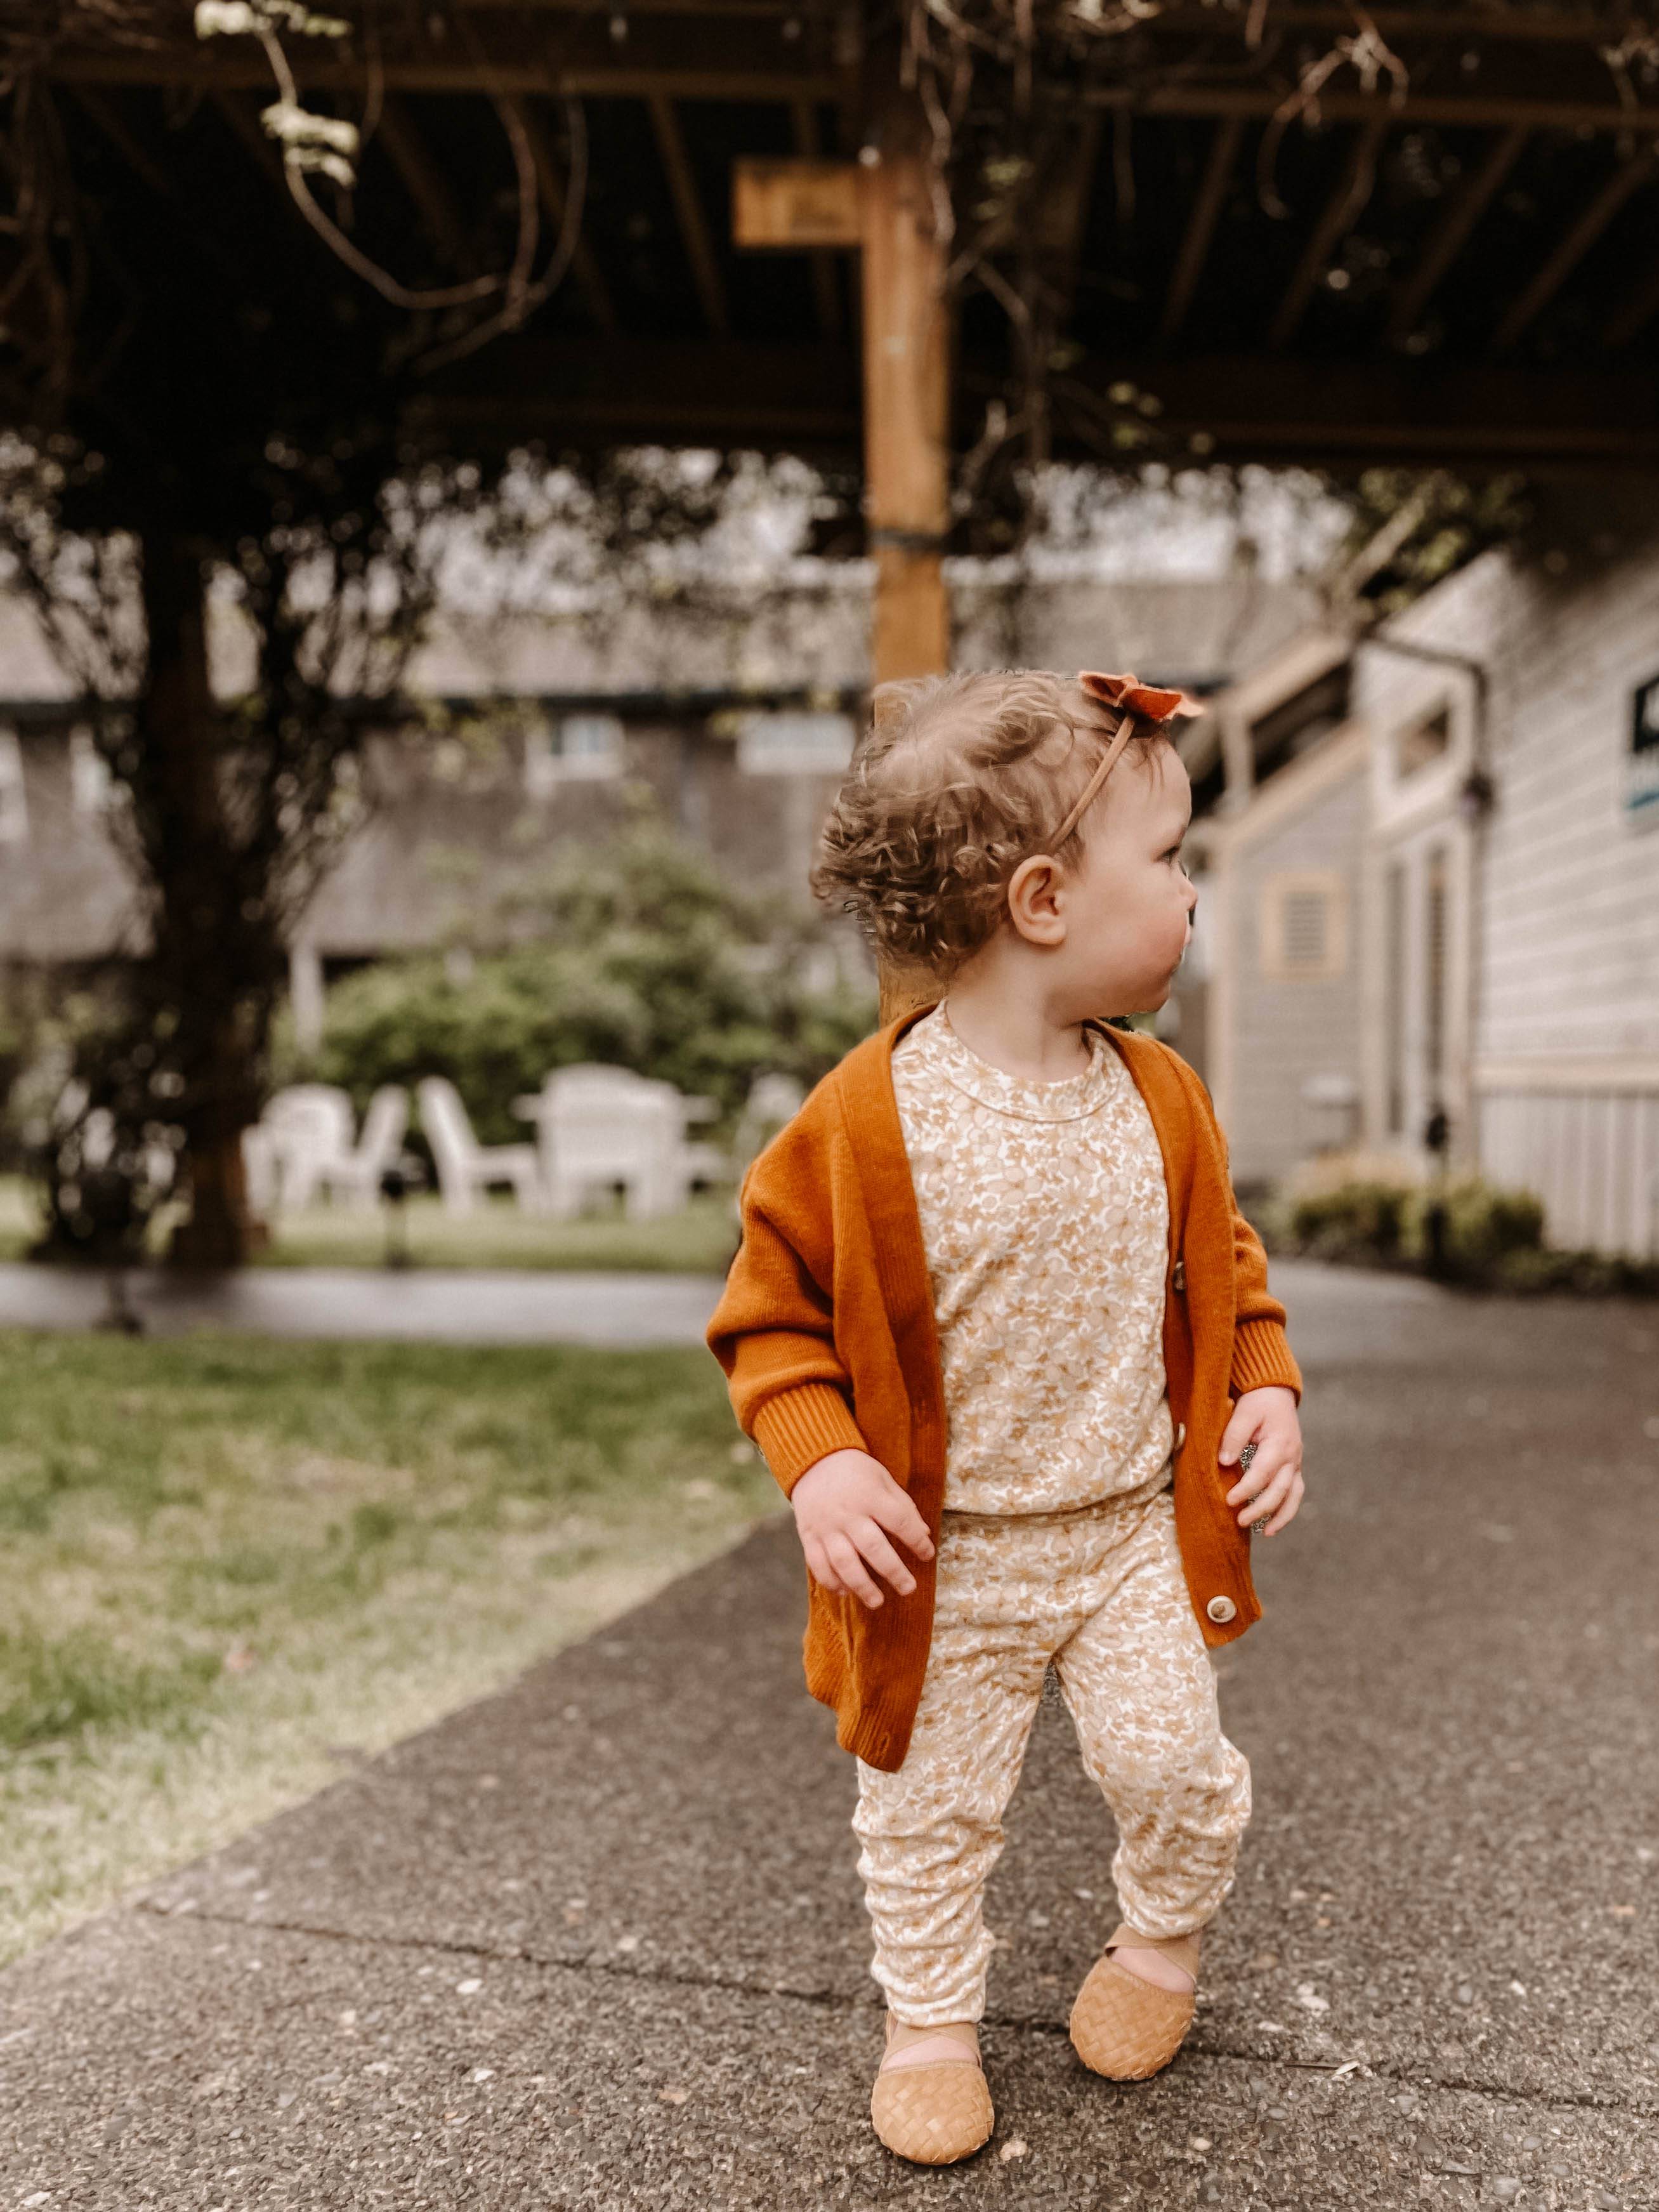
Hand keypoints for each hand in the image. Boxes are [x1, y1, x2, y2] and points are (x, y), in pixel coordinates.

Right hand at [790, 1448, 934, 1609]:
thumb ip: (904, 1507)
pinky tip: (845, 1593)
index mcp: (871, 1495)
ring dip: (862, 1585)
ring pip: (844, 1562)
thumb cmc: (856, 1471)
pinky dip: (831, 1581)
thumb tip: (925, 1535)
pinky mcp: (809, 1536)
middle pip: (873, 1547)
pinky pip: (817, 1564)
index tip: (928, 1555)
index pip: (900, 1522)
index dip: (917, 1541)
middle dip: (894, 1571)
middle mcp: (848, 1513)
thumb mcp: (884, 1479)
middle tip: (909, 1589)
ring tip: (878, 1602)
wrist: (814, 1460)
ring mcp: (826, 1526)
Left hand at [1219, 1386, 1303, 1536]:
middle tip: (1240, 1520)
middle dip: (1260, 1508)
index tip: (1229, 1500)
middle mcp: (1292, 1457)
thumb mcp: (1244, 1412)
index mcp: (1279, 1444)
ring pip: (1292, 1496)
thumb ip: (1234, 1436)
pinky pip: (1295, 1494)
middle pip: (1279, 1489)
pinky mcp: (1294, 1468)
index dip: (1246, 1489)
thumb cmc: (1258, 1402)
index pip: (1262, 1473)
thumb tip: (1224, 1462)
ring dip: (1279, 1516)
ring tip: (1264, 1533)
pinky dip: (1286, 1511)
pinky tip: (1272, 1527)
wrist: (1276, 1393)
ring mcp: (1296, 1464)